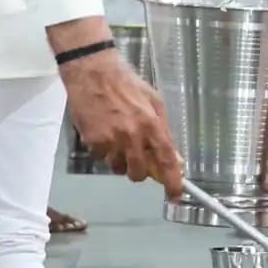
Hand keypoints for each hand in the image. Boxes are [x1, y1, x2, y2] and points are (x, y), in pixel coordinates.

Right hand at [57, 45, 182, 196]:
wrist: (93, 72)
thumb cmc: (127, 84)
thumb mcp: (154, 102)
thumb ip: (164, 130)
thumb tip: (174, 157)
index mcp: (151, 124)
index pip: (166, 160)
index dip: (172, 181)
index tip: (175, 195)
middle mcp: (131, 136)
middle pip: (139, 173)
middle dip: (140, 171)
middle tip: (139, 159)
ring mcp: (110, 140)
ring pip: (118, 168)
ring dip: (121, 160)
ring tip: (119, 138)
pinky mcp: (92, 141)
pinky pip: (102, 158)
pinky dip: (105, 150)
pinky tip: (104, 131)